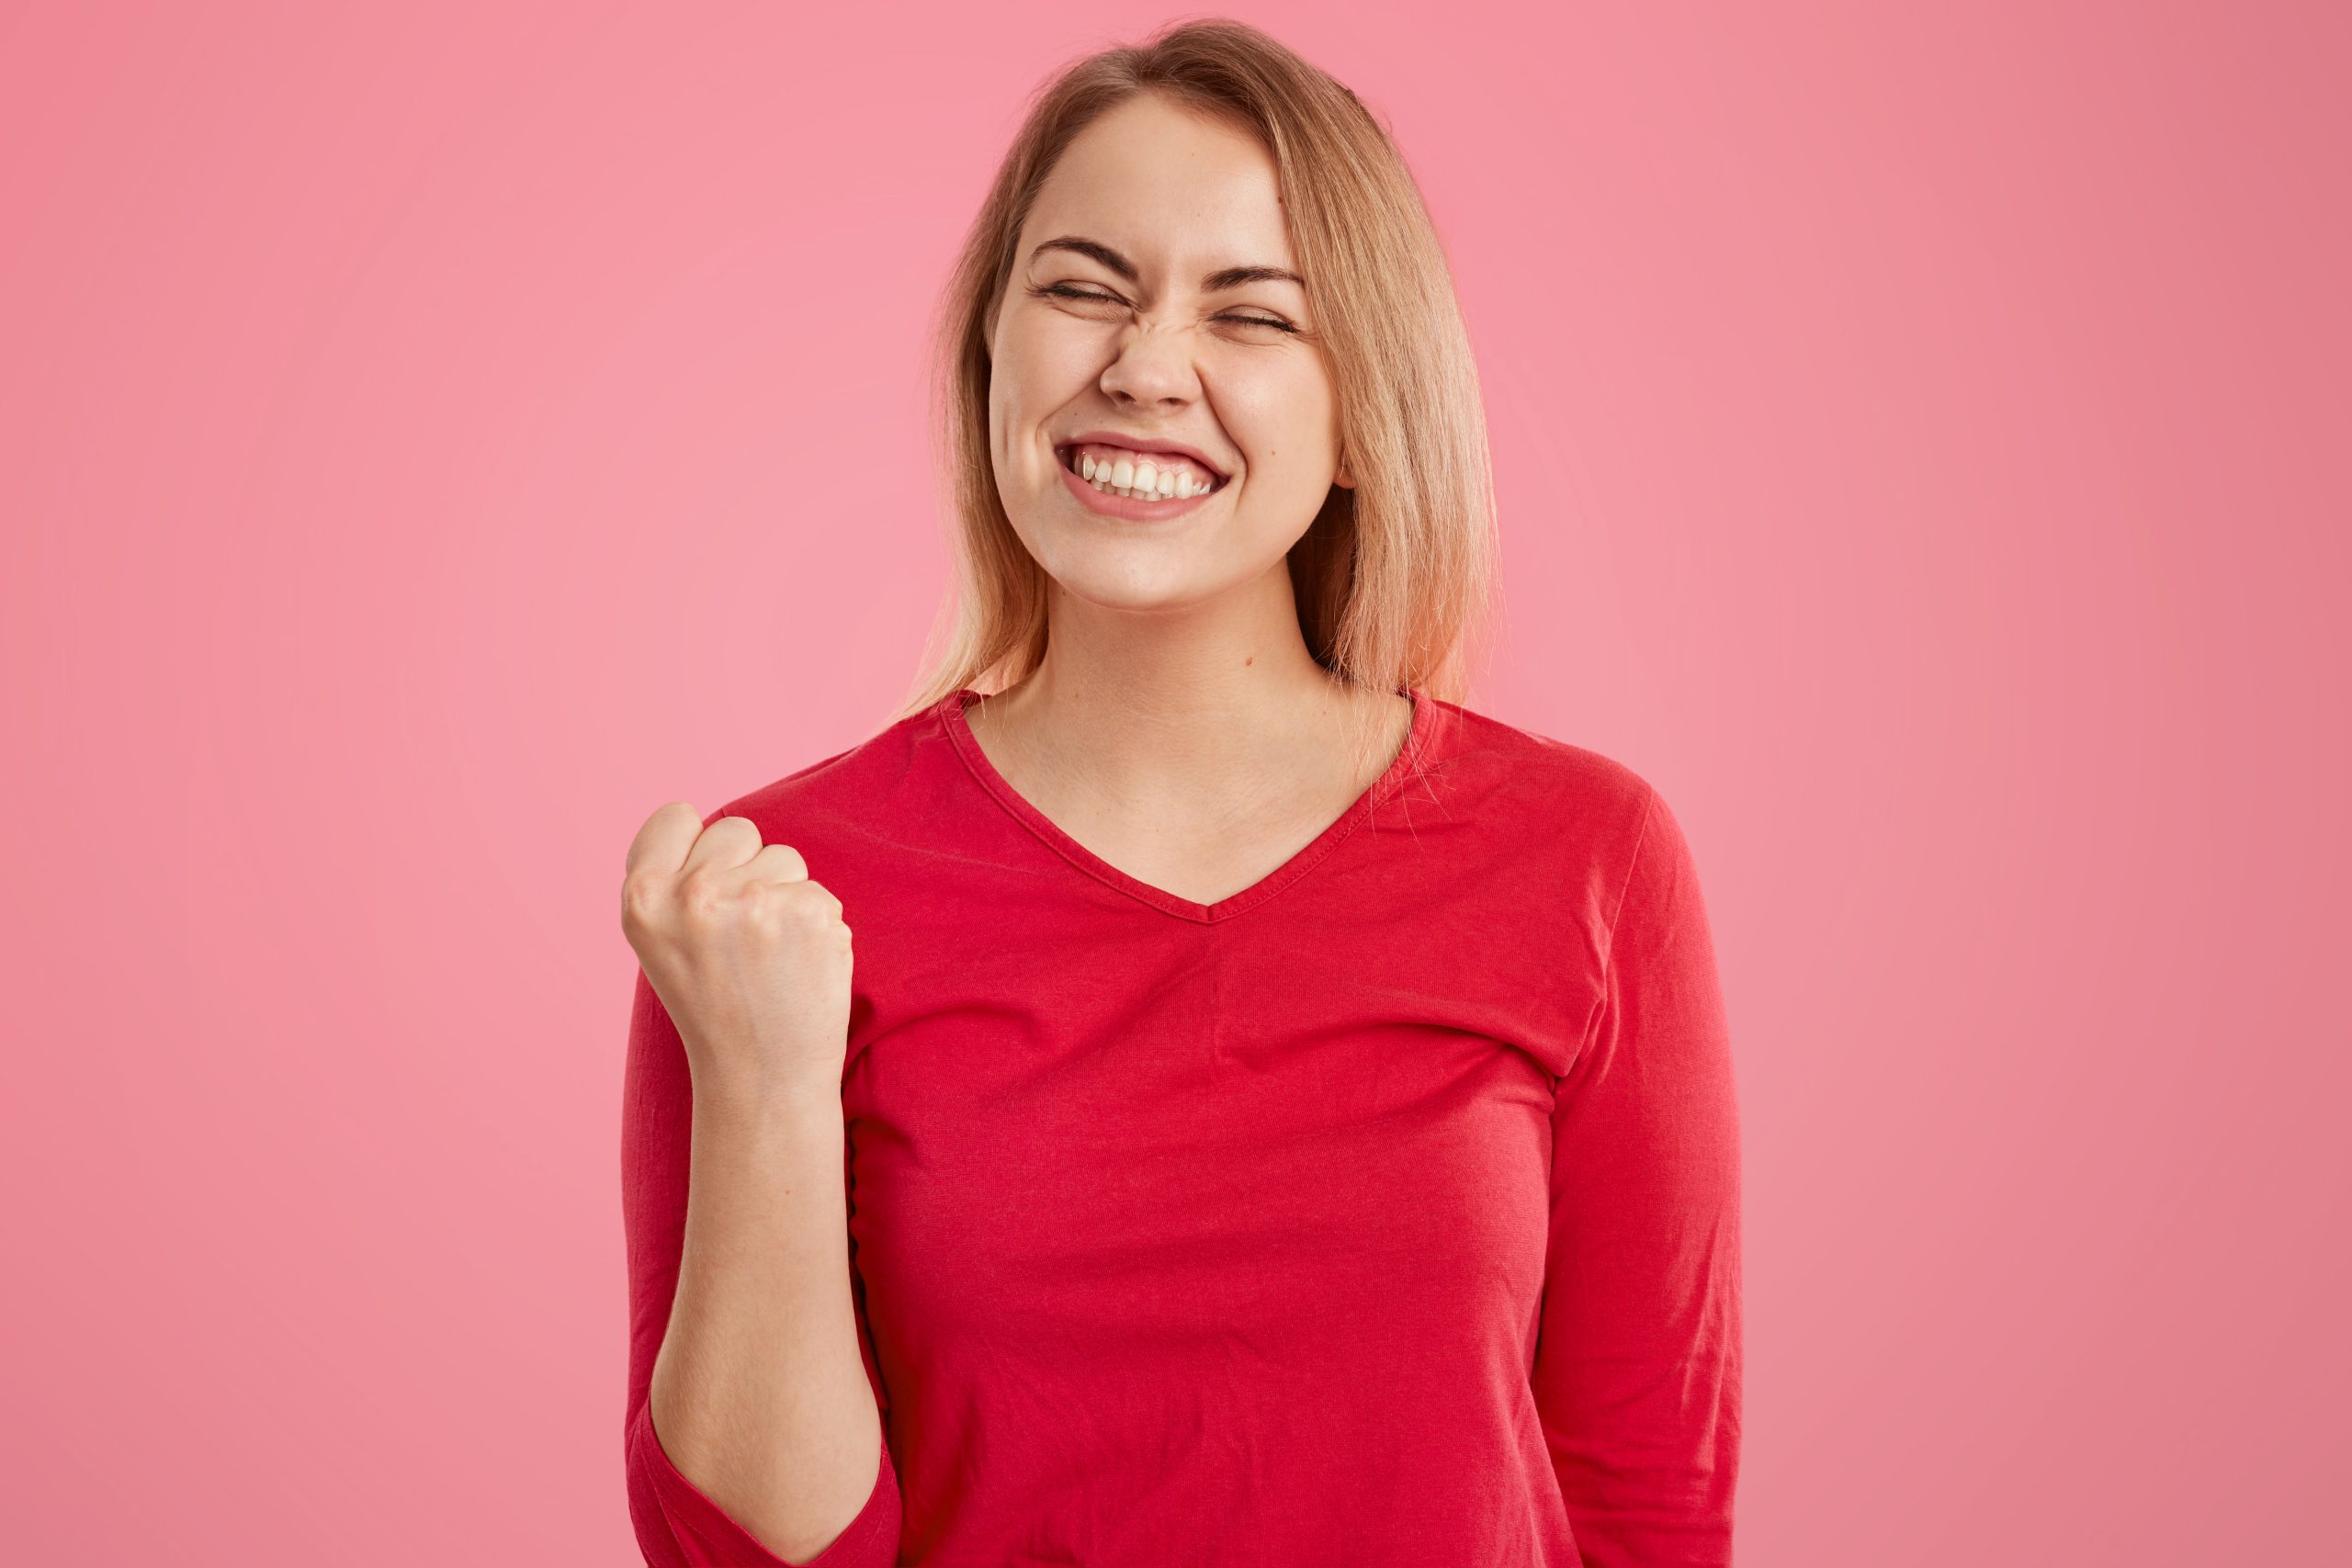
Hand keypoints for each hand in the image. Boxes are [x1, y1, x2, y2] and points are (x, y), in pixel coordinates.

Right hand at [620, 802, 853, 1101]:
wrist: (761, 1080)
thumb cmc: (714, 1008)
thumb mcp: (662, 942)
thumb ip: (674, 881)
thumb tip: (709, 827)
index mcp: (643, 898)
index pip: (676, 816)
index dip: (696, 849)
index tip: (703, 891)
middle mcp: (692, 894)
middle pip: (736, 830)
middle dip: (746, 871)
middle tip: (741, 939)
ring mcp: (753, 901)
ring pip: (784, 857)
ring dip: (785, 896)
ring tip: (770, 957)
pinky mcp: (809, 912)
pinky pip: (819, 891)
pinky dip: (817, 924)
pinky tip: (800, 966)